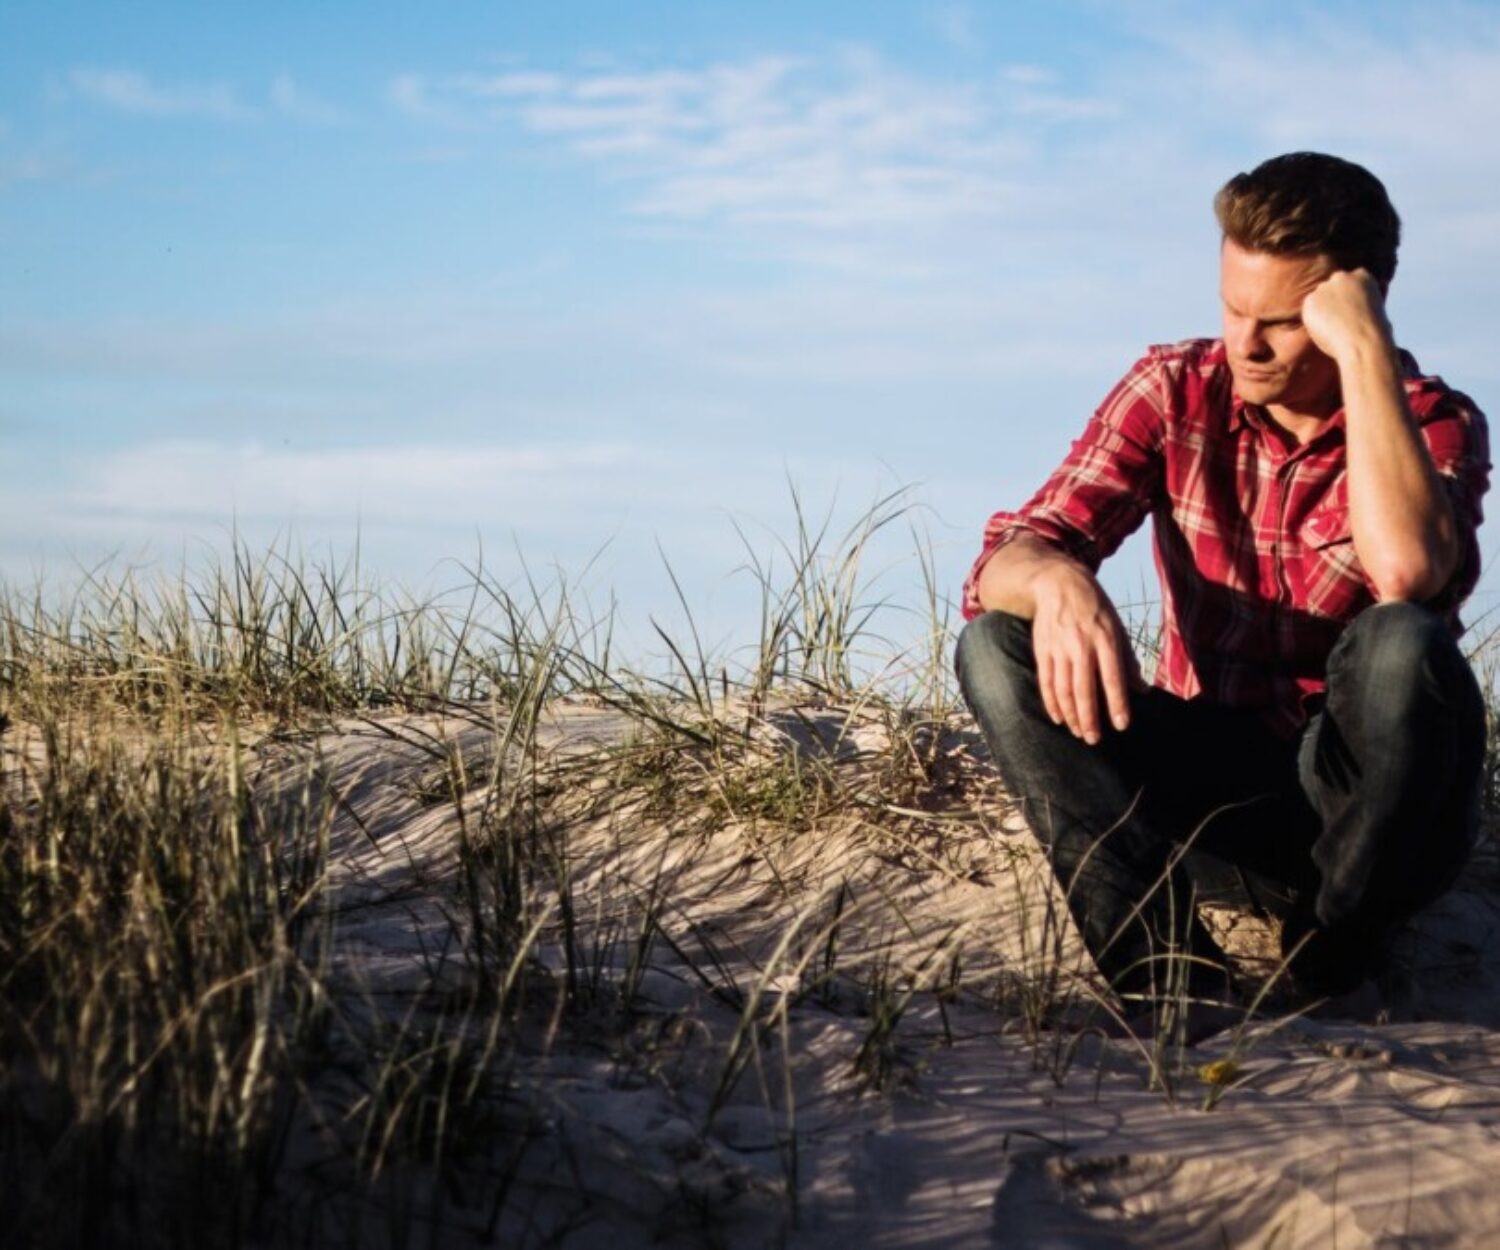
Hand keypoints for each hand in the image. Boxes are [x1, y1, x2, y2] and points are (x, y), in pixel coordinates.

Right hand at [1029, 562, 1143, 744]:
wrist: (1059, 583)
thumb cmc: (1095, 608)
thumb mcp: (1117, 627)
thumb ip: (1128, 660)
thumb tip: (1142, 690)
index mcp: (1105, 638)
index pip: (1112, 677)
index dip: (1117, 703)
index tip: (1121, 725)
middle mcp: (1081, 644)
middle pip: (1083, 688)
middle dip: (1089, 717)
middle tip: (1094, 739)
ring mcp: (1059, 648)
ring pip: (1063, 689)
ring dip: (1070, 714)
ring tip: (1078, 732)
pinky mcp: (1043, 650)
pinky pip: (1046, 681)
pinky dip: (1051, 702)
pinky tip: (1058, 718)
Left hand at [1300, 269, 1393, 364]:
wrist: (1362, 341)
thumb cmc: (1376, 332)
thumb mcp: (1380, 308)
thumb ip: (1368, 299)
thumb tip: (1367, 298)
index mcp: (1362, 276)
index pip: (1348, 281)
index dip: (1347, 296)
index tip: (1349, 310)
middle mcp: (1342, 277)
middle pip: (1331, 287)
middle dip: (1332, 300)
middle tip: (1338, 320)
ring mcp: (1325, 287)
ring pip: (1318, 298)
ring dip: (1322, 310)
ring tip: (1334, 328)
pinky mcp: (1311, 300)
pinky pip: (1308, 310)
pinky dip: (1313, 320)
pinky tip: (1325, 330)